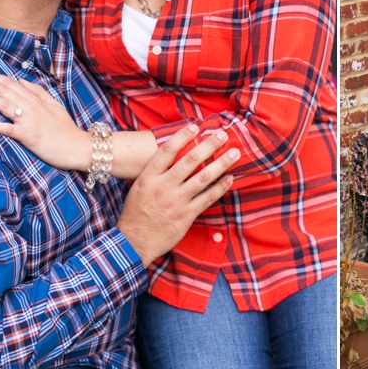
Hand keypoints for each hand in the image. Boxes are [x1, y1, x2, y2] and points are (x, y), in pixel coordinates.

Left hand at [0, 70, 89, 170]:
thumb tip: (21, 80)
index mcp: (36, 100)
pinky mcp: (29, 136)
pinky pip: (9, 129)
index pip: (11, 83)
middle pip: (4, 90)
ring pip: (4, 104)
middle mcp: (31, 107)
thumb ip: (38, 92)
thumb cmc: (66, 129)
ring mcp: (29, 121)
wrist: (77, 147)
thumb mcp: (55, 105)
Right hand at [117, 127, 236, 265]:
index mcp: (149, 177)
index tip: (196, 127)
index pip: (167, 150)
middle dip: (209, 145)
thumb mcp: (138, 187)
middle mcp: (163, 186)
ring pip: (203, 177)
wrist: (133, 241)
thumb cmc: (136, 213)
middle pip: (190, 160)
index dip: (183, 136)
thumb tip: (172, 154)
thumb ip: (155, 172)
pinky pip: (208, 198)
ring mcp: (176, 201)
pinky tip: (230, 178)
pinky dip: (220, 187)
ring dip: (221, 164)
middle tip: (223, 135)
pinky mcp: (186, 215)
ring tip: (234, 154)